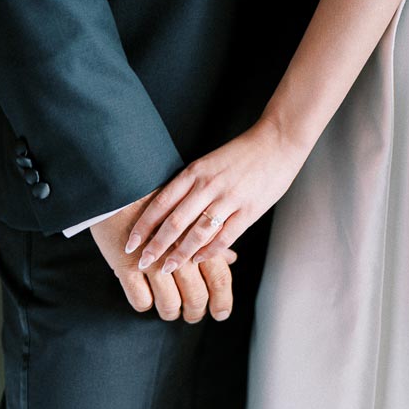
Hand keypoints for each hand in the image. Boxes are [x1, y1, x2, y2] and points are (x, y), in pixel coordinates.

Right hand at [91, 192, 236, 321]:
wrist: (120, 182)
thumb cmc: (160, 196)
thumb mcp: (194, 212)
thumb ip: (213, 238)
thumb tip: (231, 259)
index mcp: (198, 239)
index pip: (219, 279)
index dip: (222, 301)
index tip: (220, 313)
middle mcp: (178, 253)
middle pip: (196, 296)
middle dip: (195, 312)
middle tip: (193, 315)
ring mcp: (152, 262)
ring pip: (169, 304)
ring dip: (170, 312)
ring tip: (170, 312)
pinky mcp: (126, 266)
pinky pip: (141, 300)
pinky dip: (145, 304)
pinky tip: (147, 298)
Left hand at [126, 115, 306, 274]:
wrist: (277, 141)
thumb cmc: (242, 153)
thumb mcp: (208, 162)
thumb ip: (190, 184)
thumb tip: (167, 207)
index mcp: (195, 172)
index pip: (160, 203)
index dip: (143, 226)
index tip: (130, 243)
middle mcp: (208, 186)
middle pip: (174, 222)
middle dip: (155, 246)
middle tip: (142, 262)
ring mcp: (229, 199)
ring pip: (197, 233)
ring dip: (180, 254)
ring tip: (167, 268)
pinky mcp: (248, 210)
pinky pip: (224, 236)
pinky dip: (209, 251)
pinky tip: (198, 260)